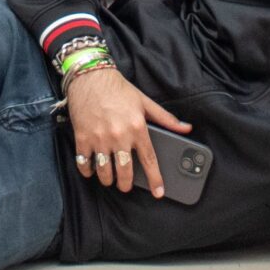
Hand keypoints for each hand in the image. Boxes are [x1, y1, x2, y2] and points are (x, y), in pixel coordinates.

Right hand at [64, 65, 191, 196]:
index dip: (155, 179)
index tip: (158, 192)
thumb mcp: (144, 102)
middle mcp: (119, 135)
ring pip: (105, 172)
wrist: (90, 76)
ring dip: (108, 180)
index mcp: (137, 127)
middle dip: (126, 184)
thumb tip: (186, 128)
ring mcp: (99, 138)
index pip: (149, 160)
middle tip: (126, 184)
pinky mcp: (82, 138)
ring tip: (110, 178)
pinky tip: (92, 170)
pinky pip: (84, 164)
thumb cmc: (118, 89)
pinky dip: (88, 171)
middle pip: (125, 172)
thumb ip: (166, 119)